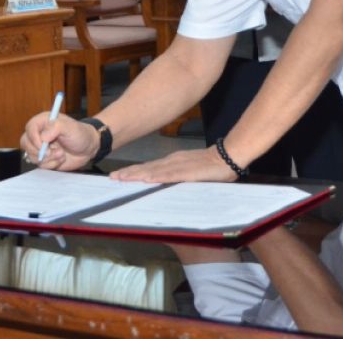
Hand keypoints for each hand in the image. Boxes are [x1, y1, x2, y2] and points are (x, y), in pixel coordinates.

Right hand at [20, 111, 98, 169]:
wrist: (88, 149)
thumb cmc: (80, 134)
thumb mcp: (71, 127)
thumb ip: (56, 127)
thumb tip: (43, 137)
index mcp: (44, 121)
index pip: (30, 128)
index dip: (34, 138)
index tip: (42, 145)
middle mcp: (39, 134)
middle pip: (26, 143)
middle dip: (40, 151)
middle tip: (53, 151)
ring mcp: (41, 147)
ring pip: (32, 156)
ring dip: (49, 158)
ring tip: (62, 153)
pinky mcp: (44, 159)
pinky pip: (40, 165)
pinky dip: (51, 164)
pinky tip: (61, 159)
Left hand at [110, 146, 235, 183]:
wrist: (229, 156)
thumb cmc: (212, 167)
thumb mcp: (191, 172)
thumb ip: (179, 178)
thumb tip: (165, 186)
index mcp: (173, 162)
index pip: (149, 167)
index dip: (134, 171)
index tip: (119, 176)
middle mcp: (173, 161)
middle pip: (147, 168)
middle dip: (129, 173)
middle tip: (113, 178)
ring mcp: (180, 165)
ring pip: (154, 170)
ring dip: (137, 174)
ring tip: (123, 178)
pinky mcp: (188, 171)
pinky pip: (170, 174)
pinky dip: (157, 176)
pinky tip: (147, 179)